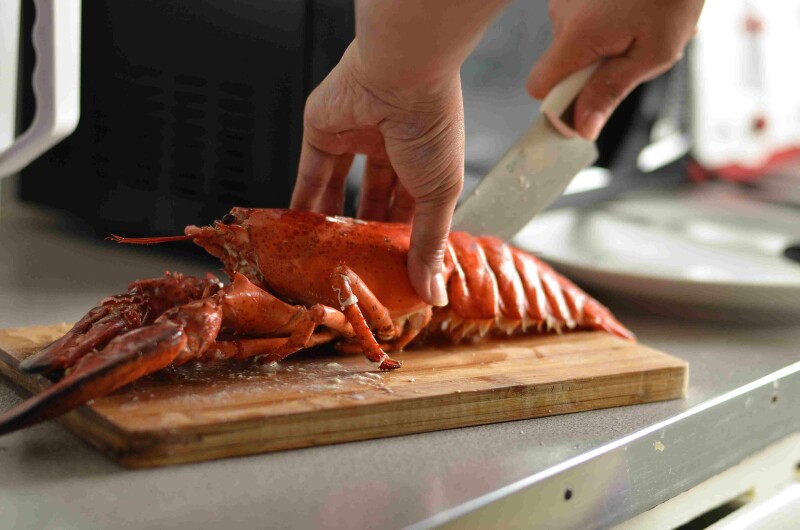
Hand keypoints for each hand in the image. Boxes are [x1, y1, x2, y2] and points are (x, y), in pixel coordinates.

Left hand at [290, 42, 463, 306]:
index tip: (394, 273)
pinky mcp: (323, 131)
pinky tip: (300, 229)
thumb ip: (429, 244)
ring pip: (341, 188)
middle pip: (374, 200)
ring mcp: (356, 137)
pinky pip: (310, 172)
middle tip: (358, 267)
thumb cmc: (431, 128)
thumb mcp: (439, 195)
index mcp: (426, 161)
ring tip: (327, 256)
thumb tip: (434, 293)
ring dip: (334, 221)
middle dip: (366, 234)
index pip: (412, 209)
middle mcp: (392, 148)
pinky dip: (304, 200)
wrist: (401, 74)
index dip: (403, 240)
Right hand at [528, 0, 703, 139]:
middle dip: (590, 74)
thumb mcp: (653, 54)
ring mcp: (565, 0)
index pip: (539, 86)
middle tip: (631, 59)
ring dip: (601, 49)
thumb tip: (582, 128)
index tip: (588, 106)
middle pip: (559, 68)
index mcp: (578, 34)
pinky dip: (604, 28)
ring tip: (638, 30)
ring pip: (573, 46)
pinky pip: (580, 25)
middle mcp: (562, 14)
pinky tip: (631, 14)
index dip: (559, 103)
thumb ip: (611, 92)